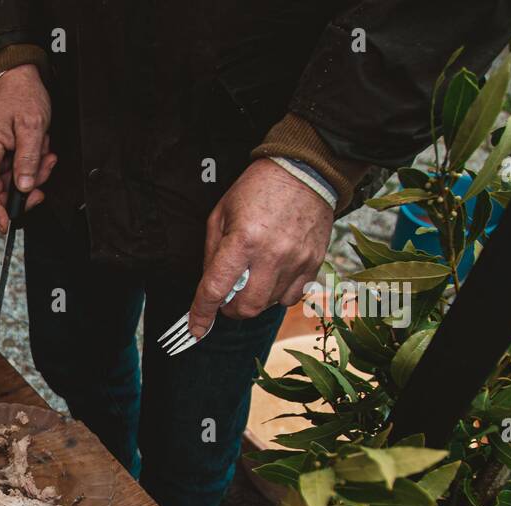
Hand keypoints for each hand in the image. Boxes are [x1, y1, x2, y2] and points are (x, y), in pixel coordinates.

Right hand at [0, 64, 56, 232]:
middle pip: (0, 190)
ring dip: (34, 176)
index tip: (6, 225)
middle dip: (24, 191)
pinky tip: (45, 153)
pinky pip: (20, 170)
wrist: (19, 75)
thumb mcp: (30, 126)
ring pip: (14, 182)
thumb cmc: (21, 94)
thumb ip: (27, 159)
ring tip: (48, 157)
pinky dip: (35, 167)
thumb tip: (23, 187)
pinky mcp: (7, 153)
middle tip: (42, 186)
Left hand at [188, 158, 333, 338]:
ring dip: (253, 300)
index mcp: (243, 240)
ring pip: (268, 304)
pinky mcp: (314, 263)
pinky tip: (272, 276)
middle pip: (246, 307)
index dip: (202, 314)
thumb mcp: (221, 214)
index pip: (216, 289)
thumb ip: (211, 252)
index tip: (196, 329)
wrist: (304, 171)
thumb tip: (208, 286)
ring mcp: (296, 261)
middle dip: (230, 309)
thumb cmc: (257, 189)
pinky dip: (277, 295)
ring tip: (251, 277)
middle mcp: (272, 254)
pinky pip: (291, 298)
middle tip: (226, 296)